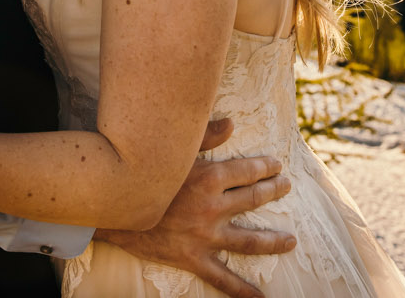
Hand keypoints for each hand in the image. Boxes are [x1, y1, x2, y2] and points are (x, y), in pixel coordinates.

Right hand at [97, 119, 295, 297]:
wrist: (114, 211)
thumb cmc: (144, 176)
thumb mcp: (173, 152)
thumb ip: (204, 136)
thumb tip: (231, 123)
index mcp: (209, 178)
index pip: (248, 172)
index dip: (265, 168)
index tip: (276, 166)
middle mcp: (212, 208)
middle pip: (254, 199)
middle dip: (274, 191)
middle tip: (286, 187)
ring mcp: (205, 237)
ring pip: (249, 241)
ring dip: (273, 241)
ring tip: (290, 240)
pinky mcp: (194, 259)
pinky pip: (222, 278)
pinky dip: (242, 290)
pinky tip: (260, 297)